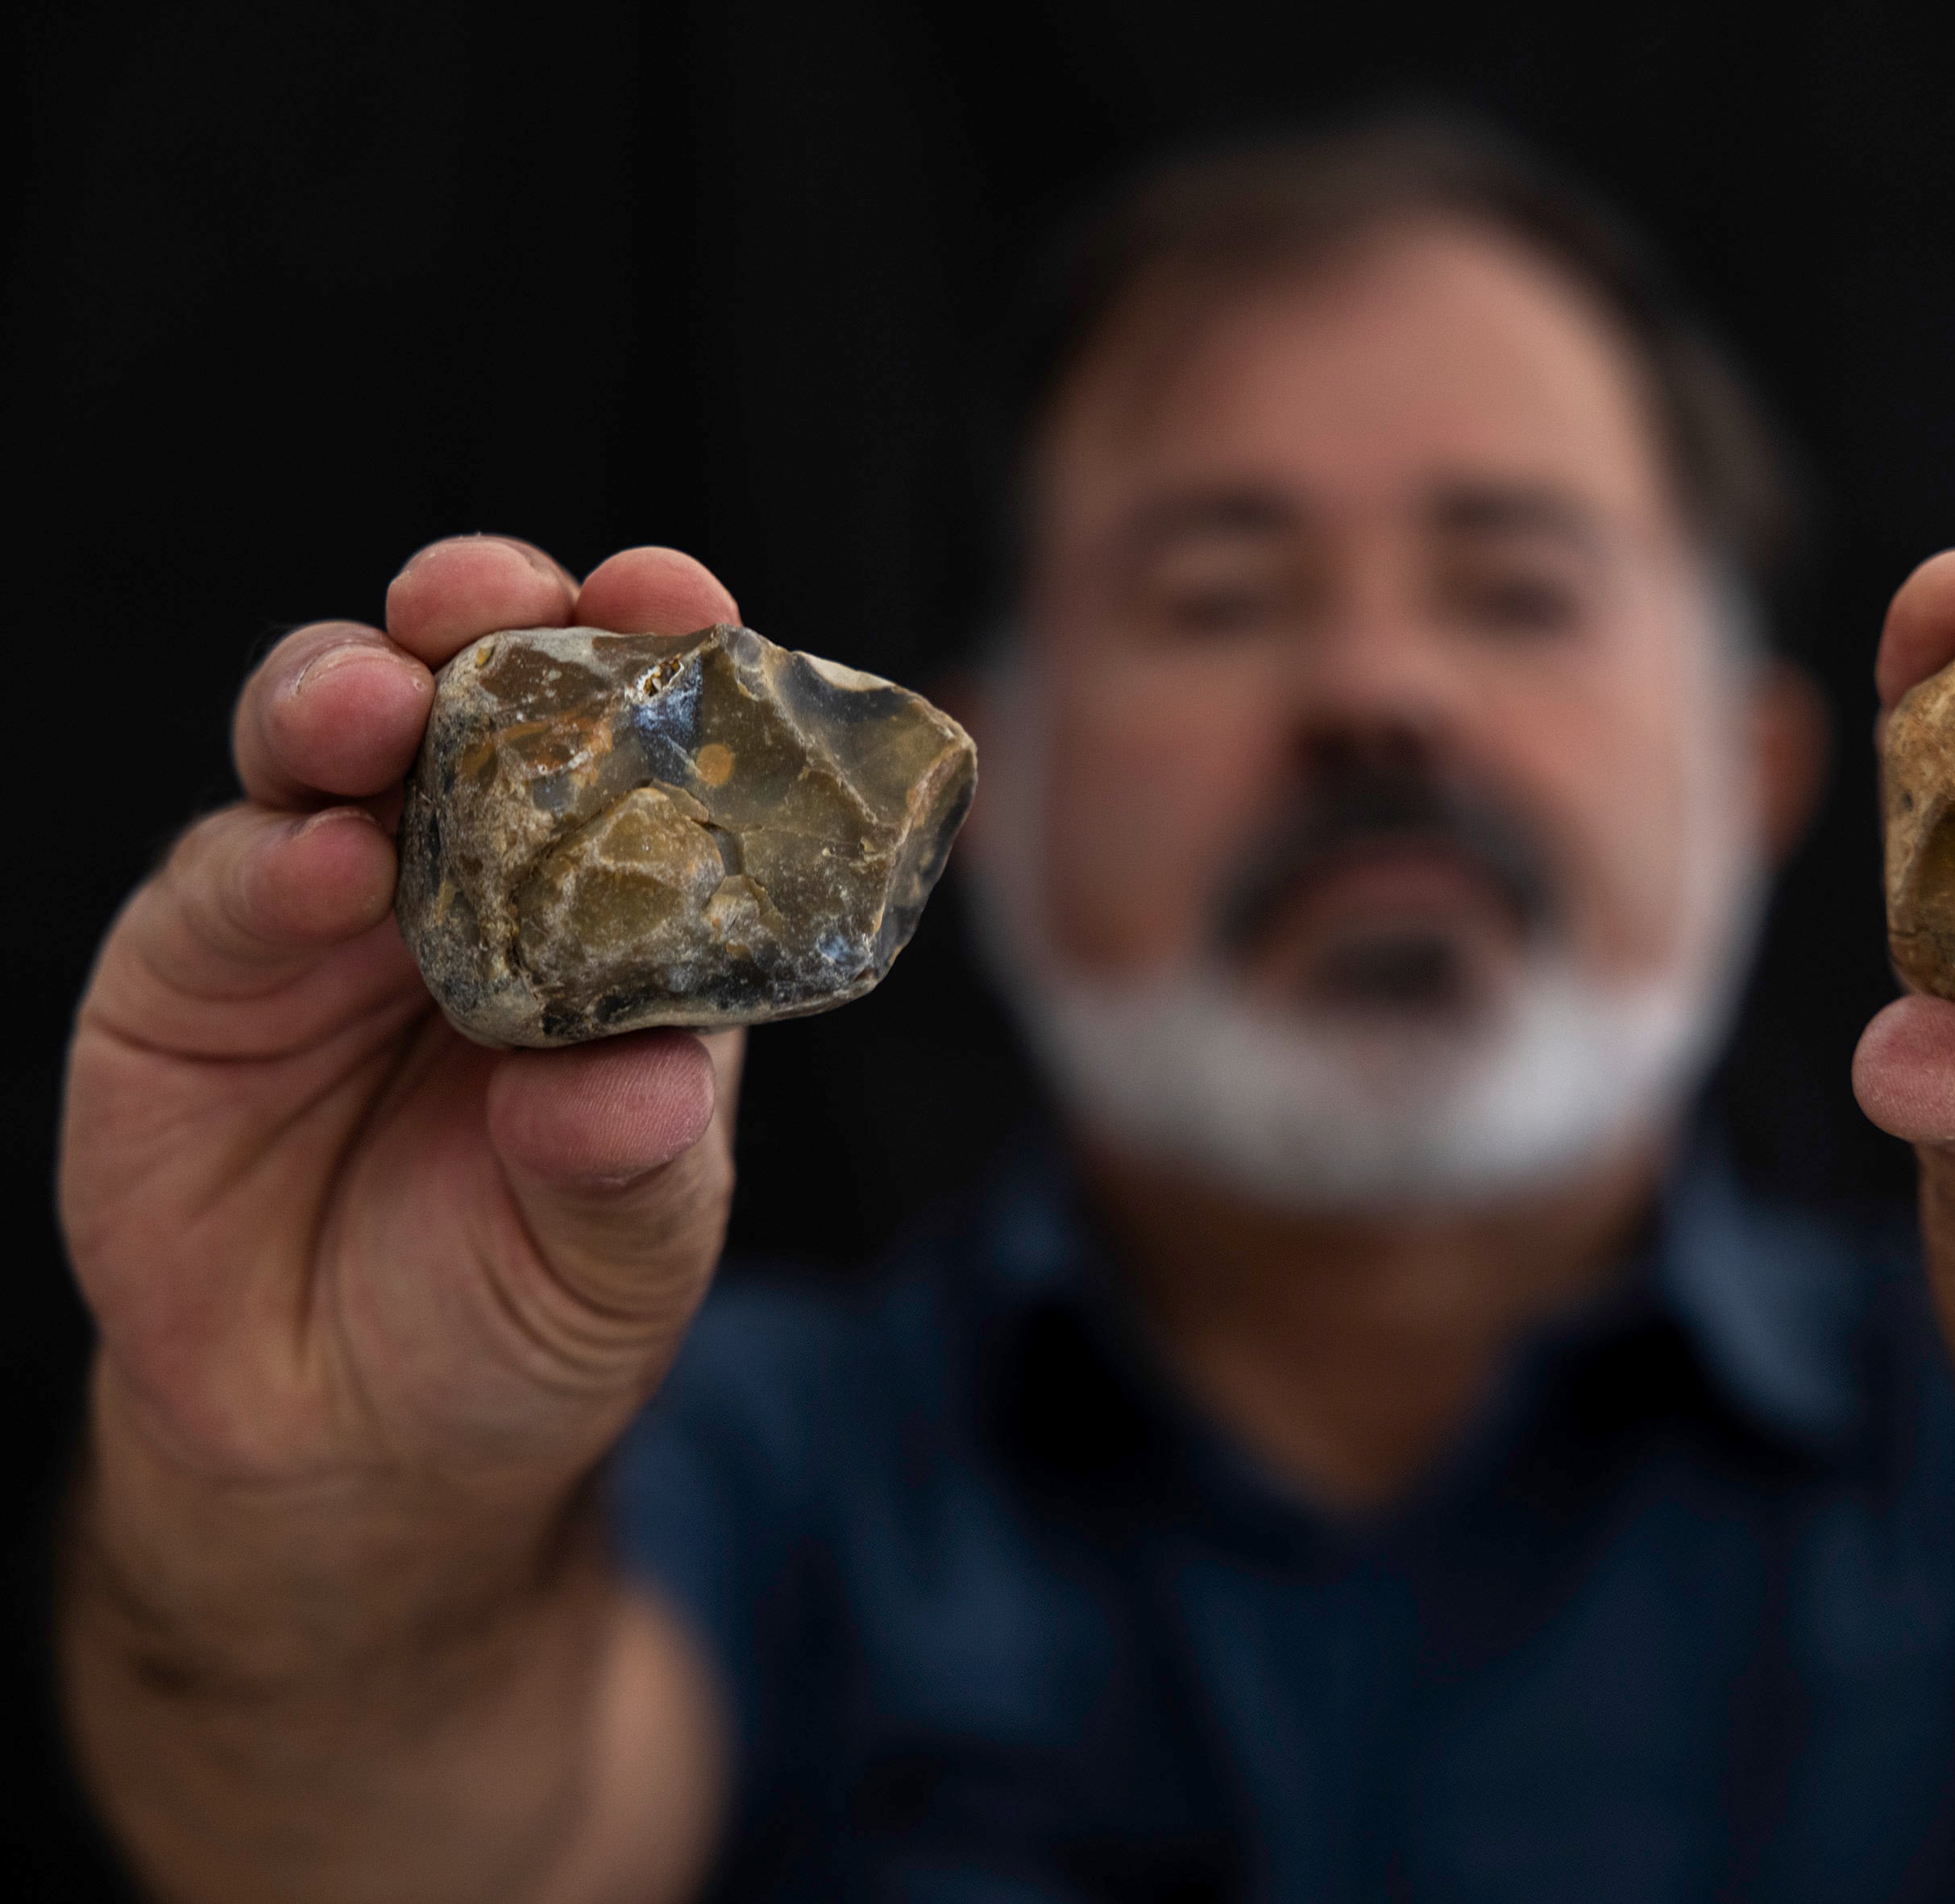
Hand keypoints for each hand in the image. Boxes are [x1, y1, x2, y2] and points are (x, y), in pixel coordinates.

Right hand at [62, 538, 746, 1552]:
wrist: (350, 1447)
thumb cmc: (522, 1316)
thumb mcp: (621, 1259)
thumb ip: (633, 1165)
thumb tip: (644, 1081)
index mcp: (617, 913)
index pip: (645, 749)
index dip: (661, 660)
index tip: (682, 601)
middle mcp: (476, 875)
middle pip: (474, 693)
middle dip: (486, 617)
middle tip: (499, 601)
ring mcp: (328, 906)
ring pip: (326, 743)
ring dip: (352, 694)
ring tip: (384, 705)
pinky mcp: (196, 965)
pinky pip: (229, 880)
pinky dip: (273, 857)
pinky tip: (323, 866)